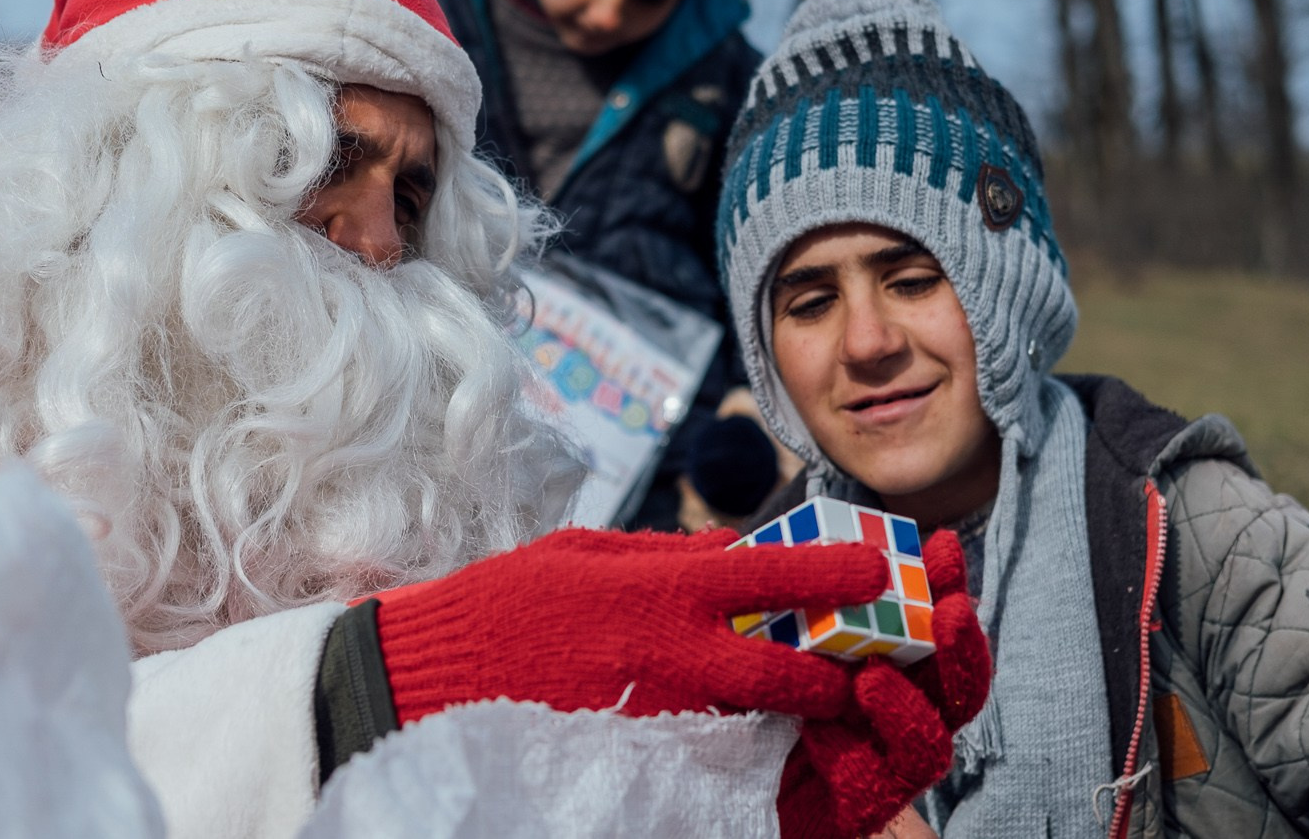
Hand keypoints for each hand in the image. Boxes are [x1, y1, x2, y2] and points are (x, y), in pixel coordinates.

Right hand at [374, 527, 889, 722]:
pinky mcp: (632, 757)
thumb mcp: (585, 553)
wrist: (431, 678)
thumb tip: (737, 549)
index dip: (831, 570)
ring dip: (793, 712)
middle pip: (780, 669)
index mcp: (656, 590)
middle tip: (866, 662)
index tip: (876, 563)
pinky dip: (736, 741)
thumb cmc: (504, 603)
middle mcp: (664, 656)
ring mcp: (651, 716)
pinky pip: (704, 752)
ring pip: (751, 721)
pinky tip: (752, 735)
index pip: (767, 577)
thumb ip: (666, 555)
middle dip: (833, 670)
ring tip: (827, 702)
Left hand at [776, 529, 989, 838]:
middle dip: (962, 648)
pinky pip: (869, 785)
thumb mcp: (767, 639)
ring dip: (908, 707)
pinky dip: (847, 753)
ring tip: (871, 676)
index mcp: (892, 671)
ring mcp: (886, 769)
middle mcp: (901, 720)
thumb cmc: (747, 698)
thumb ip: (797, 605)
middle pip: (959, 688)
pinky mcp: (858, 811)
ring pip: (930, 747)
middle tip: (951, 610)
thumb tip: (807, 541)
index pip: (935, 630)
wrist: (720, 779)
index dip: (946, 589)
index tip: (943, 544)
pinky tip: (815, 727)